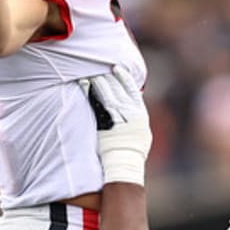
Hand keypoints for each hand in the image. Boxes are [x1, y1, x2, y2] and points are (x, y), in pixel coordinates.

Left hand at [80, 65, 151, 185]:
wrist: (124, 162)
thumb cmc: (134, 149)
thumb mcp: (142, 130)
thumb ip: (136, 115)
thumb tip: (131, 103)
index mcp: (139, 112)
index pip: (131, 88)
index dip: (123, 76)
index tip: (116, 68)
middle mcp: (128, 112)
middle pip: (117, 88)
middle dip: (107, 76)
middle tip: (98, 68)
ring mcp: (115, 117)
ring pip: (106, 93)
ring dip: (98, 82)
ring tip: (91, 74)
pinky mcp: (103, 123)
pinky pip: (96, 104)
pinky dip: (91, 93)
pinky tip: (86, 85)